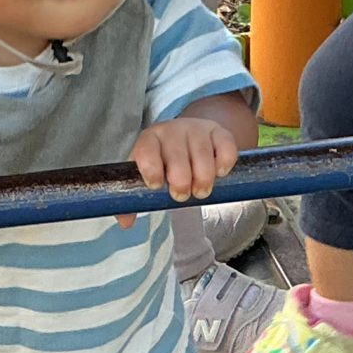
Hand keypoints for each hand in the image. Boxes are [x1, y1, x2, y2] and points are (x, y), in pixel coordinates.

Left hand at [123, 116, 241, 224]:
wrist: (190, 137)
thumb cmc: (165, 161)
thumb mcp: (147, 174)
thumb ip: (134, 199)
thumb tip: (125, 222)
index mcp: (150, 140)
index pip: (146, 150)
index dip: (151, 168)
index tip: (156, 186)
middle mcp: (173, 130)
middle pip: (177, 156)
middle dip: (180, 181)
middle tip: (182, 195)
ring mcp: (197, 129)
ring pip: (203, 154)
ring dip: (203, 178)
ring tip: (201, 191)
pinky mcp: (220, 132)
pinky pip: (226, 148)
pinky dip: (224, 164)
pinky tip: (219, 173)